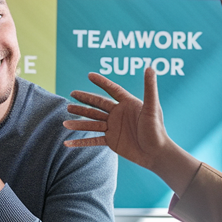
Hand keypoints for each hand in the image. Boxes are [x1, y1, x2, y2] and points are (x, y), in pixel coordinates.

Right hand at [63, 66, 197, 196]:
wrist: (156, 154)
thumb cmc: (157, 130)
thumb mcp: (153, 108)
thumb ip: (149, 88)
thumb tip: (150, 67)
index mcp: (128, 104)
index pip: (112, 89)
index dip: (101, 82)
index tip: (89, 75)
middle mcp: (119, 114)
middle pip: (97, 105)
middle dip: (84, 100)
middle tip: (71, 95)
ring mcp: (113, 127)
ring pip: (92, 122)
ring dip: (79, 122)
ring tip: (65, 121)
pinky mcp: (111, 141)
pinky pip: (93, 140)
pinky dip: (80, 142)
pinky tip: (68, 143)